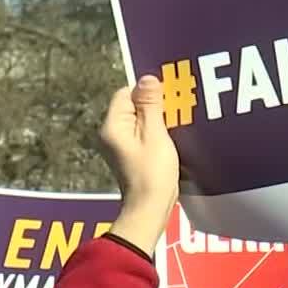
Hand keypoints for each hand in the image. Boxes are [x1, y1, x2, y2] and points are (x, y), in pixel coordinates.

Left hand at [101, 76, 180, 256]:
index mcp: (113, 126)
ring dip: (158, 120)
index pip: (126, 93)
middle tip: (176, 109)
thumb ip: (151, 105)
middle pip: (133, 106)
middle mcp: (112, 133)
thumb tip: (147, 78)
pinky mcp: (131, 155)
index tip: (168, 98)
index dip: (147, 93)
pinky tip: (171, 138)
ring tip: (176, 124)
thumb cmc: (152, 174)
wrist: (149, 209)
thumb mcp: (155, 134)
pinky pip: (143, 135)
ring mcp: (120, 146)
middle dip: (155, 106)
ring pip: (140, 121)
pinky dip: (156, 133)